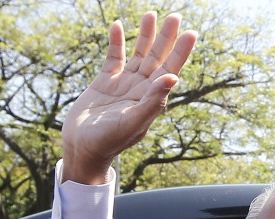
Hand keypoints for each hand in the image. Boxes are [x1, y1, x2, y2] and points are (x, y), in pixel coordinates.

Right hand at [61, 12, 196, 184]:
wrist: (83, 148)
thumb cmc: (110, 141)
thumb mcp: (133, 122)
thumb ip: (153, 101)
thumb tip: (173, 78)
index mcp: (151, 99)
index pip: (170, 70)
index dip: (180, 52)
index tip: (191, 33)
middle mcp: (140, 89)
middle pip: (157, 57)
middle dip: (166, 37)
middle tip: (175, 16)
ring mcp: (123, 84)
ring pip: (138, 54)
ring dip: (145, 35)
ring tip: (151, 14)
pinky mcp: (105, 81)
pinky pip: (113, 57)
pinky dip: (117, 42)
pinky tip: (119, 26)